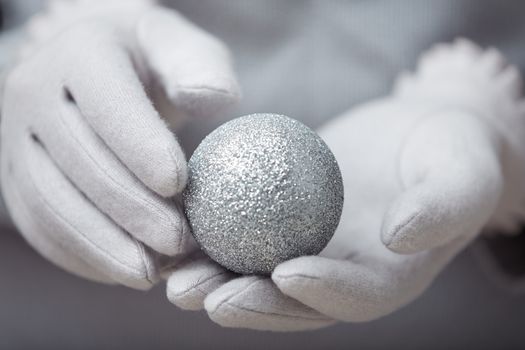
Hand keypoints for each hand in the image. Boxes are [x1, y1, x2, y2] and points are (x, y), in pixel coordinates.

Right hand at [1, 0, 238, 288]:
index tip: (179, 185)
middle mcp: (35, 93)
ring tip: (152, 273)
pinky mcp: (16, 176)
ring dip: (103, 244)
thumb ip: (199, 66)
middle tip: (178, 243)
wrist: (91, 71)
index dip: (140, 146)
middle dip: (131, 208)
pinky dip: (79, 253)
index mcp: (81, 53)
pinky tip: (121, 270)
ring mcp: (17, 138)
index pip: (107, 102)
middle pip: (79, 160)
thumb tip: (213, 99)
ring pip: (51, 202)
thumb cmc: (147, 61)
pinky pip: (39, 223)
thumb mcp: (177, 47)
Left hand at [166, 39, 524, 329]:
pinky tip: (176, 231)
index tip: (286, 274)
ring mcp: (312, 249)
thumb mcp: (465, 173)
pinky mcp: (286, 221)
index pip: (356, 296)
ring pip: (259, 276)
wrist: (422, 134)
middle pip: (294, 302)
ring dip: (215, 282)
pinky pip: (246, 234)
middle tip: (206, 298)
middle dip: (250, 306)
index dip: (322, 292)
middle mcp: (343, 272)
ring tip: (173, 280)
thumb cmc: (453, 152)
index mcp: (389, 276)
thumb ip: (442, 206)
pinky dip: (212, 238)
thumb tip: (401, 234)